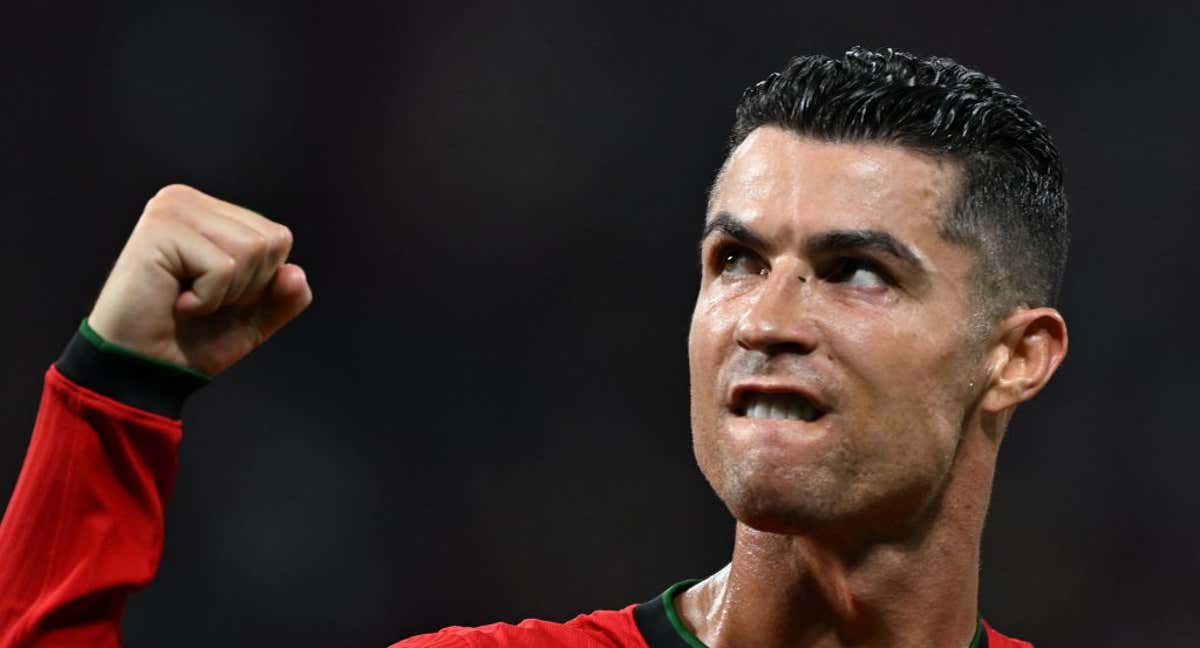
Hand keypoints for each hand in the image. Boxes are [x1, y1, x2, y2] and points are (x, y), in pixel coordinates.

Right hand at [87, 184, 312, 375]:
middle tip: (200, 300)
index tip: (217, 296)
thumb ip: (285, 296)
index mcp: (209, 212)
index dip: (260, 282)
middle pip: (270, 241)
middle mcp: (187, 200)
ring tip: (186, 299)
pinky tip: (175, 302)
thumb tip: (294, 273)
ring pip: (251, 250)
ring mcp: (171, 210)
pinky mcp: (159, 230)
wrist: (143, 371)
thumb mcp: (254, 319)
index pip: (278, 238)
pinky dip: (207, 299)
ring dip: (226, 293)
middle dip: (246, 286)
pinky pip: (224, 267)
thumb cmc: (190, 341)